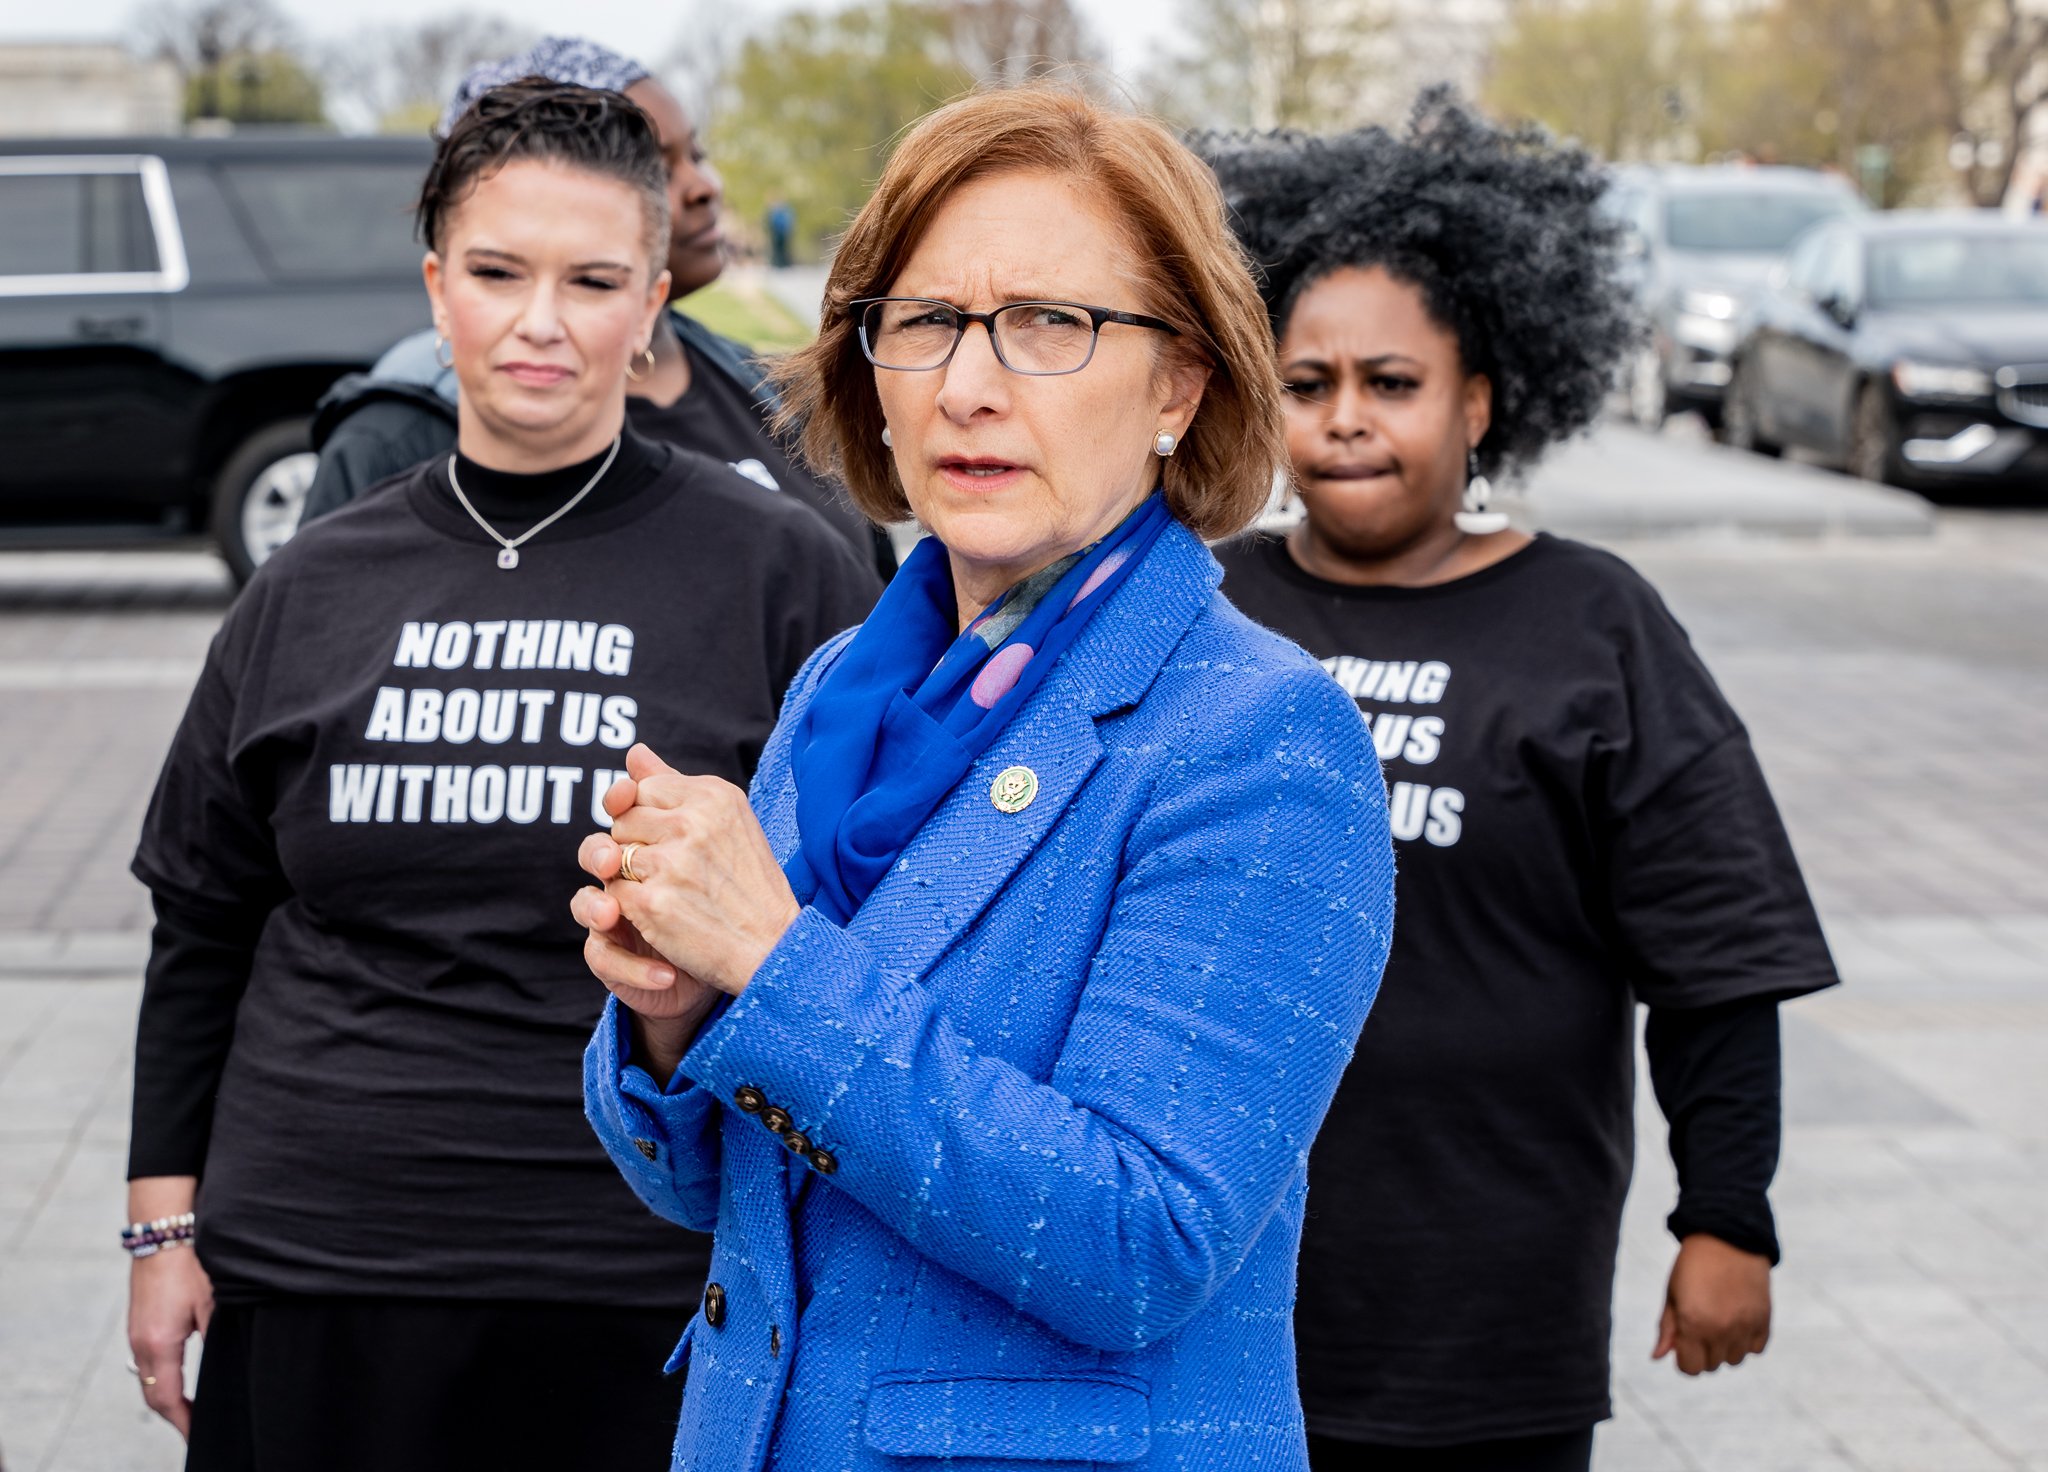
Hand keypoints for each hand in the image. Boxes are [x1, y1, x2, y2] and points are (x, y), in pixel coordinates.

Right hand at [127, 1246, 212, 1437]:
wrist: (164, 1231)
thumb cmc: (192, 1262)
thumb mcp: (215, 1302)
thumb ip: (219, 1338)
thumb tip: (230, 1367)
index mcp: (159, 1343)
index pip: (167, 1398)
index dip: (184, 1422)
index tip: (199, 1437)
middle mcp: (141, 1343)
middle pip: (154, 1395)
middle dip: (175, 1417)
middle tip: (197, 1432)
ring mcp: (136, 1333)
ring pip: (149, 1380)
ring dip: (167, 1399)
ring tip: (191, 1413)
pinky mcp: (139, 1323)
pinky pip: (147, 1364)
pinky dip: (162, 1380)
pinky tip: (180, 1381)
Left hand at [576, 744, 800, 997]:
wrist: (772, 947)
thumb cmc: (750, 885)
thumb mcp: (726, 821)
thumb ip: (674, 784)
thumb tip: (633, 752)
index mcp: (712, 795)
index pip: (643, 789)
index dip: (649, 819)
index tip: (678, 843)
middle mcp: (692, 822)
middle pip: (622, 820)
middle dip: (636, 847)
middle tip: (677, 873)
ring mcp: (671, 862)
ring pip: (613, 856)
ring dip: (632, 879)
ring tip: (673, 892)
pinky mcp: (653, 903)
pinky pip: (613, 892)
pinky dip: (630, 908)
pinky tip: (662, 915)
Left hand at [1654, 1234, 1771, 1373]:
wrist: (1727, 1238)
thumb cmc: (1692, 1266)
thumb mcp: (1672, 1294)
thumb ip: (1667, 1328)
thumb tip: (1658, 1357)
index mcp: (1693, 1324)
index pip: (1690, 1369)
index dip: (1684, 1358)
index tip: (1684, 1342)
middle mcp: (1721, 1330)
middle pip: (1712, 1366)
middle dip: (1703, 1350)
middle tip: (1701, 1323)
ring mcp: (1745, 1327)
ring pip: (1734, 1360)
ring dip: (1725, 1347)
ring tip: (1720, 1319)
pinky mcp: (1764, 1321)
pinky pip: (1755, 1350)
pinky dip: (1747, 1341)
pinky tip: (1738, 1319)